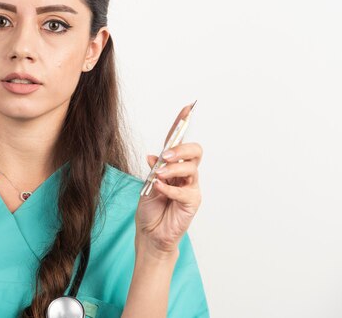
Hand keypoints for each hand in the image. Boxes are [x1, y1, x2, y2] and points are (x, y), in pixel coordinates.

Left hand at [134, 103, 202, 256]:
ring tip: (158, 176)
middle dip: (181, 149)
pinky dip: (170, 188)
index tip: (187, 108)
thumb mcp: (147, 184)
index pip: (178, 141)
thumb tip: (153, 157)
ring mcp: (191, 186)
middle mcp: (185, 173)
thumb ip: (153, 170)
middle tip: (166, 156)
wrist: (150, 233)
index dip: (182, 124)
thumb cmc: (150, 209)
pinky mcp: (192, 202)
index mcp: (172, 165)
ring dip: (172, 169)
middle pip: (195, 150)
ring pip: (191, 167)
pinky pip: (185, 190)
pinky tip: (159, 190)